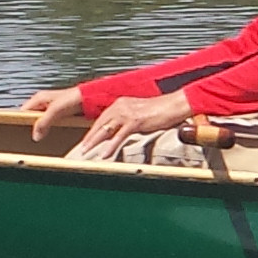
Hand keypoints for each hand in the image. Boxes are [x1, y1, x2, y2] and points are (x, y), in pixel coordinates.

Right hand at [23, 85, 90, 140]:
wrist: (90, 97)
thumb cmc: (73, 98)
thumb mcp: (55, 111)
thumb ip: (43, 123)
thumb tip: (35, 136)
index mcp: (38, 99)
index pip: (22, 111)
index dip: (19, 121)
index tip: (18, 132)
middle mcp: (42, 103)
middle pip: (30, 117)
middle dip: (31, 127)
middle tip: (30, 138)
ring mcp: (50, 109)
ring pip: (40, 121)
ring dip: (41, 129)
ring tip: (40, 138)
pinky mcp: (58, 114)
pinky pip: (50, 123)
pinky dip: (49, 129)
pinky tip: (51, 135)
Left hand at [73, 89, 192, 160]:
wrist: (175, 105)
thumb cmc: (161, 110)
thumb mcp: (140, 115)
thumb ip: (128, 122)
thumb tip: (120, 133)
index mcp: (121, 103)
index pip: (102, 119)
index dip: (93, 131)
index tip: (87, 141)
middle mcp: (121, 106)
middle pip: (100, 124)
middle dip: (90, 137)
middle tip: (82, 149)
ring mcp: (127, 113)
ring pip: (106, 129)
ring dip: (95, 142)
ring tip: (87, 152)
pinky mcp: (135, 121)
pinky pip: (119, 136)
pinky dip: (111, 146)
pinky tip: (105, 154)